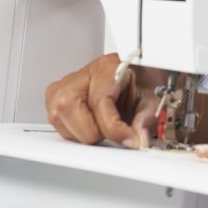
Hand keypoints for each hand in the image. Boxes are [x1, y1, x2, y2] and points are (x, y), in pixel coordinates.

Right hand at [45, 53, 159, 148]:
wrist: (135, 75)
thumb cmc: (142, 81)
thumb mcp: (152, 98)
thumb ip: (146, 119)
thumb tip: (138, 138)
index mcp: (107, 68)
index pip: (99, 102)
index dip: (115, 129)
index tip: (130, 139)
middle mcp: (81, 75)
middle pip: (69, 108)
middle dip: (94, 131)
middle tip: (115, 132)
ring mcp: (64, 86)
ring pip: (58, 118)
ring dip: (83, 133)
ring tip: (104, 127)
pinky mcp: (55, 98)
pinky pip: (57, 123)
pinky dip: (75, 132)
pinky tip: (92, 126)